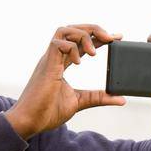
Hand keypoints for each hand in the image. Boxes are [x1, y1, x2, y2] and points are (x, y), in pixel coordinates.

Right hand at [5, 24, 126, 138]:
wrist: (29, 122)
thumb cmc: (47, 112)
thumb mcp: (79, 102)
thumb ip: (98, 97)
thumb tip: (120, 99)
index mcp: (60, 63)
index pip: (80, 43)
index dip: (98, 37)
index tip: (116, 38)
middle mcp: (54, 57)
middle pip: (72, 29)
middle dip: (93, 29)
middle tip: (111, 38)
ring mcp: (49, 59)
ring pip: (64, 30)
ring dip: (83, 35)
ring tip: (95, 51)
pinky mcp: (46, 65)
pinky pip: (58, 43)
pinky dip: (72, 48)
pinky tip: (79, 62)